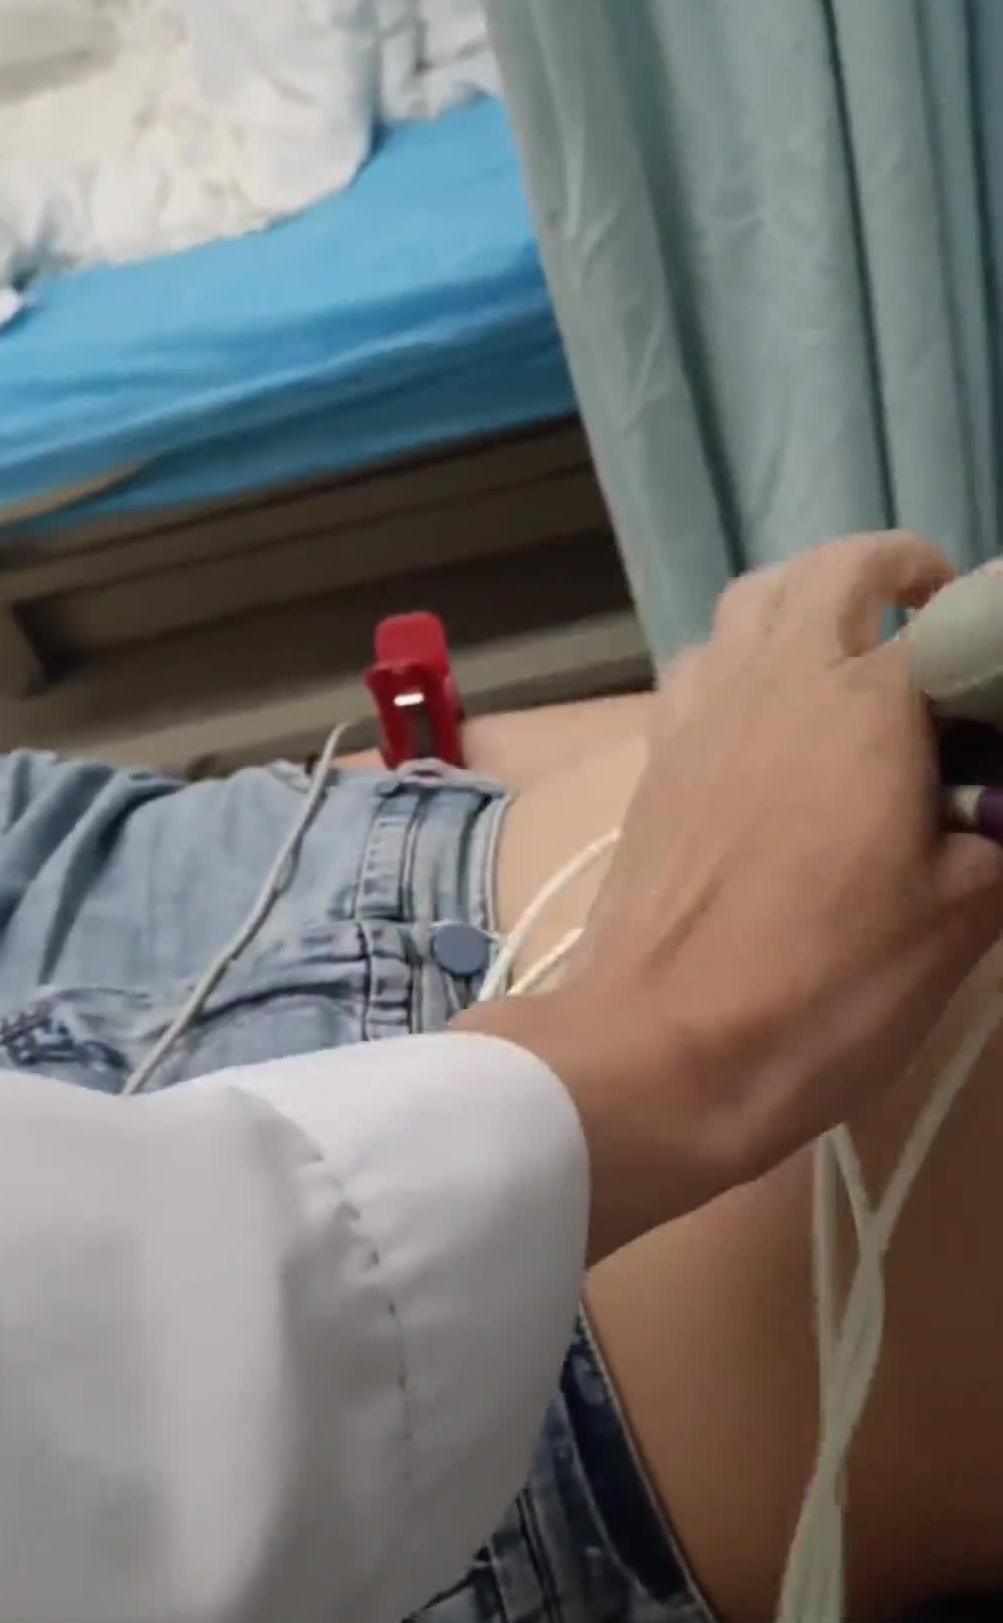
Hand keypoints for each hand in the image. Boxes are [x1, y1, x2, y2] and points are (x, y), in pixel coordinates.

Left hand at [460, 534, 1002, 1260]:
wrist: (662, 1051)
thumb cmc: (825, 986)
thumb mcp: (960, 920)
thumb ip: (1001, 836)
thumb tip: (998, 805)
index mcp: (864, 700)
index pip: (957, 624)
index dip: (993, 645)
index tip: (1002, 695)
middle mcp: (775, 678)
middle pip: (834, 571)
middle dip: (897, 574)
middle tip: (938, 618)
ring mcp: (700, 714)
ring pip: (751, 604)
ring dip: (808, 604)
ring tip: (851, 655)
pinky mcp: (654, 762)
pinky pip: (702, 668)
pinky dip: (743, 663)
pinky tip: (767, 725)